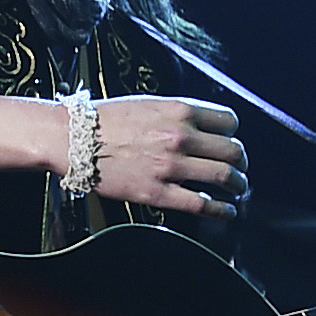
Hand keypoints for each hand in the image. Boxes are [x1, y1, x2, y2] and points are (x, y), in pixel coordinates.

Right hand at [91, 96, 248, 219]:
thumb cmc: (106, 119)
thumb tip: (200, 126)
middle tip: (240, 168)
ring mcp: (171, 166)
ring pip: (224, 177)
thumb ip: (177, 114)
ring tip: (238, 190)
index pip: (229, 121)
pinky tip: (226, 212)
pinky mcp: (158, 192)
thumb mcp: (148, 103)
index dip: (234, 133)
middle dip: (241, 162)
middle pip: (233, 150)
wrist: (73, 138)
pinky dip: (221, 210)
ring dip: (238, 186)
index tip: (231, 141)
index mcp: (179, 110)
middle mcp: (180, 136)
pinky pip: (201, 204)